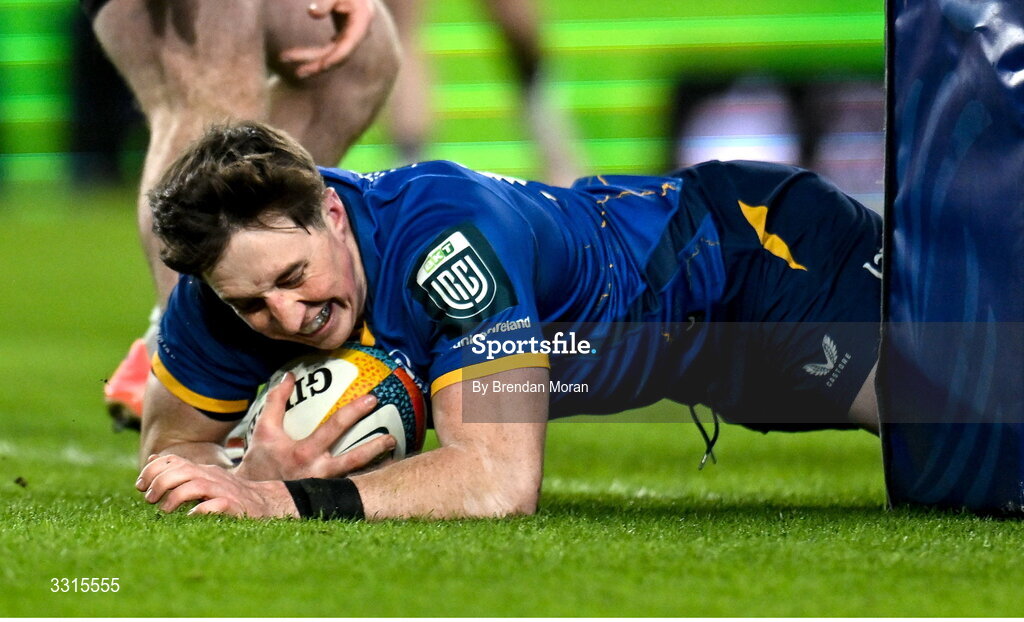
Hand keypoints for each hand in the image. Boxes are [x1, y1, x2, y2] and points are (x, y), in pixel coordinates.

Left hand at [137, 454, 298, 517]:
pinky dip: (197, 512)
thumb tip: (154, 460)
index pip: (173, 460)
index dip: (152, 470)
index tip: (140, 486)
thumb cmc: (230, 494)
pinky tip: (188, 518)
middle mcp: (212, 476)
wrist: (266, 503)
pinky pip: (212, 507)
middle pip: (181, 471)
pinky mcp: (233, 506)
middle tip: (149, 499)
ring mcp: (223, 490)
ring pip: (193, 486)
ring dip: (173, 498)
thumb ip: (181, 469)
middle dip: (159, 483)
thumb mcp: (205, 477)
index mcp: (203, 469)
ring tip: (163, 511)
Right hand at [233, 373, 396, 480]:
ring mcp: (323, 488)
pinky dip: (367, 480)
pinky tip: (382, 470)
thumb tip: (289, 376)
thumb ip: (276, 402)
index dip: (354, 412)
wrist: (252, 496)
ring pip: (356, 478)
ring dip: (375, 467)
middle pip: (353, 459)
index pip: (334, 428)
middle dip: (375, 446)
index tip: (372, 399)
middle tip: (392, 435)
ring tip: (393, 456)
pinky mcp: (325, 498)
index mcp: (303, 453)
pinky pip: (351, 488)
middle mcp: (317, 472)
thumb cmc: (259, 460)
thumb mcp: (264, 429)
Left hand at [280, 0, 375, 77]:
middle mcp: (358, 32)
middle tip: (296, 72)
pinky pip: (328, 49)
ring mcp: (350, 35)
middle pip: (337, 54)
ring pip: (330, 53)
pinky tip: (297, 54)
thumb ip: (325, 0)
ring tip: (285, 58)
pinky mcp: (342, 34)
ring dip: (310, 59)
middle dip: (316, 63)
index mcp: (361, 21)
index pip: (348, 46)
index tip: (321, 67)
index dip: (335, 58)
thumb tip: (312, 13)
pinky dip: (313, 53)